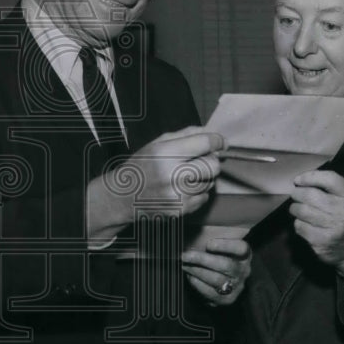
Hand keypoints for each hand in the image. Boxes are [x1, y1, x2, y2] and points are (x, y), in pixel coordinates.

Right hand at [87, 126, 223, 240]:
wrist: (123, 196)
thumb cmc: (142, 165)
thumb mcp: (157, 143)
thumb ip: (186, 135)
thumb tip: (213, 133)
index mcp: (166, 153)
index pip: (205, 144)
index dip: (218, 141)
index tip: (220, 142)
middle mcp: (173, 174)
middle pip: (213, 166)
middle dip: (211, 161)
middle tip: (201, 160)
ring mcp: (178, 195)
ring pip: (210, 182)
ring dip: (204, 177)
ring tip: (186, 176)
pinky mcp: (181, 210)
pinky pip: (204, 197)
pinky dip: (198, 192)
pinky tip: (182, 189)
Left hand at [182, 237, 251, 305]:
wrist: (223, 281)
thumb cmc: (217, 257)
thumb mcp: (219, 248)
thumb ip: (211, 241)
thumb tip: (192, 238)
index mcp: (244, 255)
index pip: (241, 248)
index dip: (226, 246)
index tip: (208, 243)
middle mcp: (243, 271)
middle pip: (226, 265)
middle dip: (203, 260)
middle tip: (185, 256)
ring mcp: (237, 286)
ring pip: (217, 279)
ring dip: (197, 271)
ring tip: (184, 265)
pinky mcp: (227, 299)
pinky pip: (210, 292)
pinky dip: (197, 283)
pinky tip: (190, 276)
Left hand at [288, 169, 343, 269]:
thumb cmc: (341, 214)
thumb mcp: (343, 196)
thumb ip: (325, 185)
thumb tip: (299, 180)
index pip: (329, 179)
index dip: (310, 177)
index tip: (298, 180)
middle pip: (309, 195)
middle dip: (297, 193)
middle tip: (296, 195)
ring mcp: (333, 227)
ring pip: (301, 210)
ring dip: (295, 208)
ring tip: (299, 209)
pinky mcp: (322, 240)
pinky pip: (299, 225)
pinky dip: (298, 223)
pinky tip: (305, 223)